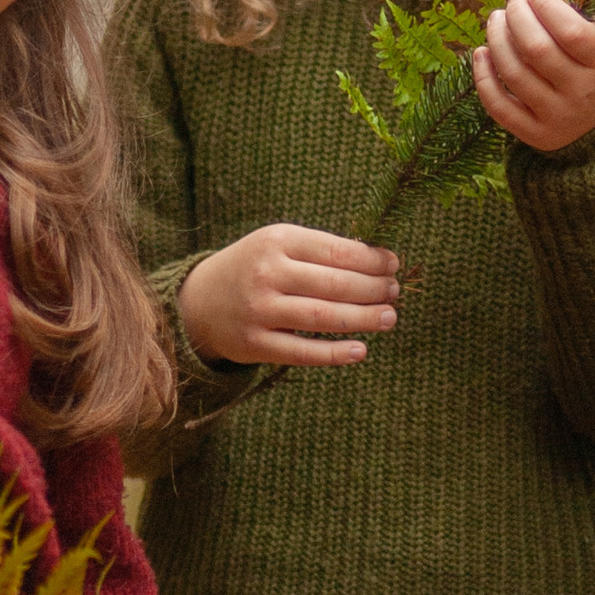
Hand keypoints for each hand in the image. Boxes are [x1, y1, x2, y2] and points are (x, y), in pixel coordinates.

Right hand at [176, 223, 399, 367]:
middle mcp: (267, 274)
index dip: (372, 260)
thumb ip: (320, 251)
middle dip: (373, 290)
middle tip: (395, 294)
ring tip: (388, 318)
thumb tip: (377, 262)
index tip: (393, 265)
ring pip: (323, 317)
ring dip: (362, 319)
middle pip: (334, 284)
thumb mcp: (278, 245)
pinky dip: (334, 353)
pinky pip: (302, 352)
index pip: (337, 251)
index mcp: (277, 241)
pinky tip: (360, 350)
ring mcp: (259, 310)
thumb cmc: (253, 268)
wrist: (199, 301)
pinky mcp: (254, 343)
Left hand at [471, 0, 594, 153]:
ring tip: (496, 19)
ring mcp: (557, 117)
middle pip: (537, 50)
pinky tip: (481, 53)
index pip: (571, 31)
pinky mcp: (536, 135)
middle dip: (518, 17)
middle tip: (513, 0)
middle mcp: (583, 93)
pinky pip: (499, 107)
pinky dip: (484, 79)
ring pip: (514, 74)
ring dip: (497, 40)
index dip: (546, 5)